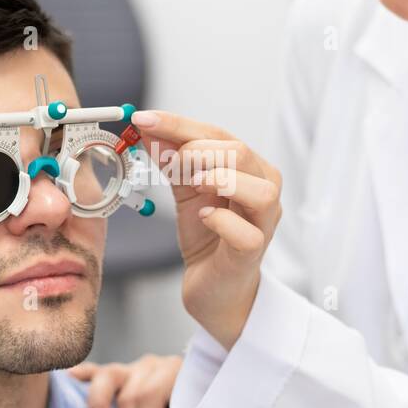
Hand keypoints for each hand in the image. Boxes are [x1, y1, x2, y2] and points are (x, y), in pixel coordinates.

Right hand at [68, 354, 216, 407]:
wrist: (212, 401)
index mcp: (177, 372)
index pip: (152, 398)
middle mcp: (151, 367)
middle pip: (130, 396)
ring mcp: (130, 369)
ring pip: (106, 378)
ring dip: (99, 406)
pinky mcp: (115, 377)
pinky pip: (94, 372)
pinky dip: (80, 376)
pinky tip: (67, 381)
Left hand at [130, 110, 282, 348]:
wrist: (215, 287)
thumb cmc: (207, 235)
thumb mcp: (185, 189)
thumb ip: (171, 159)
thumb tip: (146, 127)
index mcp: (249, 168)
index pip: (218, 135)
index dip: (179, 125)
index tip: (143, 119)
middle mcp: (264, 190)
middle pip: (241, 154)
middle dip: (198, 150)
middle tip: (168, 160)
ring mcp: (263, 223)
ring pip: (259, 191)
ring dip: (221, 180)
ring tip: (193, 184)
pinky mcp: (253, 253)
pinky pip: (247, 234)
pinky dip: (221, 221)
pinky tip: (203, 218)